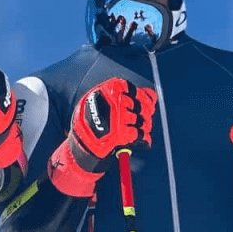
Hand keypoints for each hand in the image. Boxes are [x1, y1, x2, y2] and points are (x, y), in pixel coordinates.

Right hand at [48, 78, 156, 196]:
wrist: (81, 141)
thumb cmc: (91, 118)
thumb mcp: (102, 99)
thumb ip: (124, 95)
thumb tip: (152, 94)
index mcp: (110, 89)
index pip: (134, 90)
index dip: (143, 98)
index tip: (146, 104)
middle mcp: (115, 101)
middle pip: (142, 105)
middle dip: (146, 114)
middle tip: (144, 119)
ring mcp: (118, 117)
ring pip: (143, 120)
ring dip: (145, 127)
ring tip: (140, 130)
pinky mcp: (121, 133)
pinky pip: (140, 135)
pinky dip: (144, 139)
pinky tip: (143, 141)